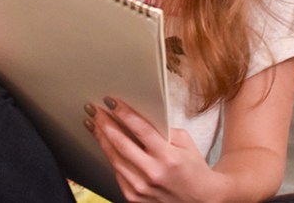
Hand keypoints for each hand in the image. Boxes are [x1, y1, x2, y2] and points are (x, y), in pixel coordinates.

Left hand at [84, 98, 227, 202]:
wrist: (201, 200)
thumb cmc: (193, 168)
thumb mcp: (185, 142)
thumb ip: (162, 130)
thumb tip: (137, 117)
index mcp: (168, 156)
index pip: (140, 129)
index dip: (123, 113)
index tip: (110, 101)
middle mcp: (153, 173)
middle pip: (120, 143)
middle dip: (104, 123)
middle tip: (93, 109)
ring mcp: (142, 188)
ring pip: (114, 158)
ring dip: (101, 138)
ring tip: (92, 123)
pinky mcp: (134, 197)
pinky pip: (116, 173)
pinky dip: (110, 156)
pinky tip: (104, 143)